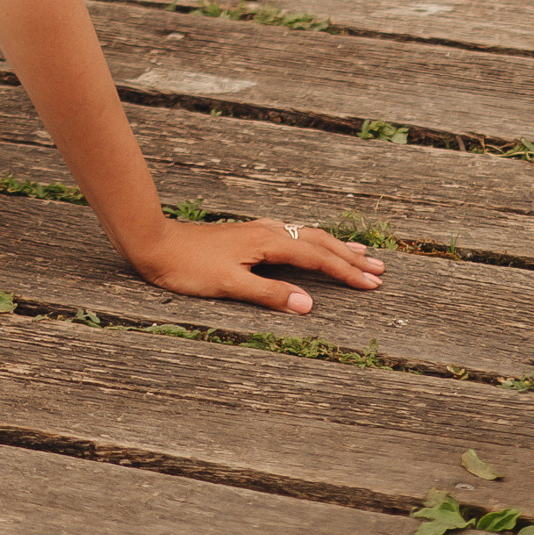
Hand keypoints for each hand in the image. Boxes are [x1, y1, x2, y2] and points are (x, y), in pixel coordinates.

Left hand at [130, 213, 382, 316]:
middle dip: (349, 256)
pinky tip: (311, 243)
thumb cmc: (188, 267)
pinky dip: (312, 241)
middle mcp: (266, 231)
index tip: (373, 284)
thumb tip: (309, 304)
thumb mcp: (229, 285)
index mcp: (267, 242)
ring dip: (334, 246)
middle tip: (379, 269)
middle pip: (317, 241)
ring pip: (306, 235)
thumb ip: (269, 294)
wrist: (154, 243)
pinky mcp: (247, 235)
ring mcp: (257, 231)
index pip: (316, 256)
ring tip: (359, 253)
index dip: (346, 271)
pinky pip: (292, 235)